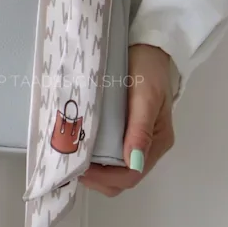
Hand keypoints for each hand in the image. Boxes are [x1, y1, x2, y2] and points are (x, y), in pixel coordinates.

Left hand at [79, 44, 174, 197]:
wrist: (148, 47)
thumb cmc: (149, 69)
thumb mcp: (145, 96)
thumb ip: (140, 129)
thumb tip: (132, 162)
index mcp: (157, 142)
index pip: (131, 176)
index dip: (104, 178)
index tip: (79, 168)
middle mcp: (147, 147)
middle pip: (121, 179)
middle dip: (96, 178)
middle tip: (70, 164)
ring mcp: (136, 141)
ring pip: (114, 170)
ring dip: (93, 170)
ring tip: (71, 157)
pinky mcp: (125, 132)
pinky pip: (109, 154)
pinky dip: (94, 157)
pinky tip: (79, 147)